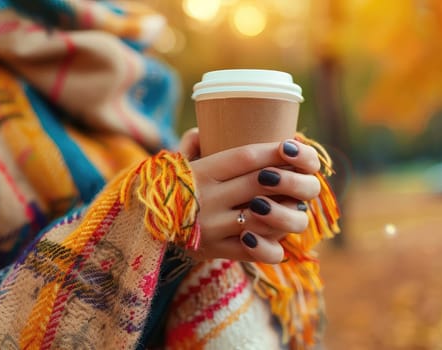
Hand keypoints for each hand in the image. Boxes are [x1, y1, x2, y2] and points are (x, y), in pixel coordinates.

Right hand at [177, 128, 320, 263]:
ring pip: (264, 218)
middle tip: (299, 175)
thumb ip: (191, 143)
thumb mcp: (175, 163)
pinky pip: (255, 251)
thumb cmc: (169, 190)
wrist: (141, 229)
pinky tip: (276, 235)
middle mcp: (207, 199)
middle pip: (261, 183)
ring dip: (285, 210)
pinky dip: (272, 244)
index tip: (291, 147)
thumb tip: (203, 130)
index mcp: (201, 172)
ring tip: (293, 204)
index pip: (246, 156)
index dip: (274, 151)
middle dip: (287, 178)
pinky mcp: (216, 251)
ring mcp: (213, 227)